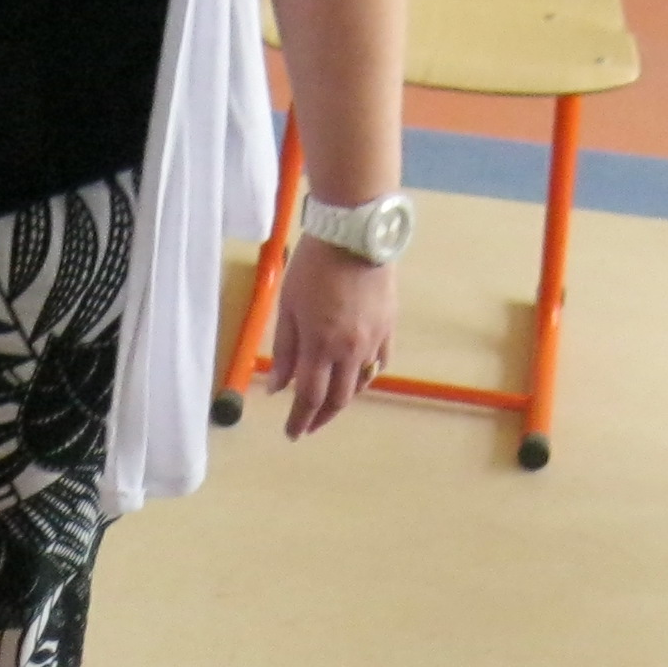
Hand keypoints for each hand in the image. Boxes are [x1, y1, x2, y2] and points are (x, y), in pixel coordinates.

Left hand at [264, 237, 394, 437]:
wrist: (355, 232)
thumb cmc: (313, 264)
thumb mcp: (287, 306)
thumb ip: (284, 350)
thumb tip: (278, 388)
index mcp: (320, 344)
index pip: (310, 397)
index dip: (300, 419)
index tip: (291, 434)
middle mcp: (350, 349)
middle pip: (338, 399)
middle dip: (321, 417)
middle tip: (308, 425)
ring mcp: (373, 339)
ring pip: (360, 383)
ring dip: (343, 399)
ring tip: (329, 404)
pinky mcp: (389, 326)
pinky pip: (380, 361)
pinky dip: (367, 375)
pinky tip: (357, 376)